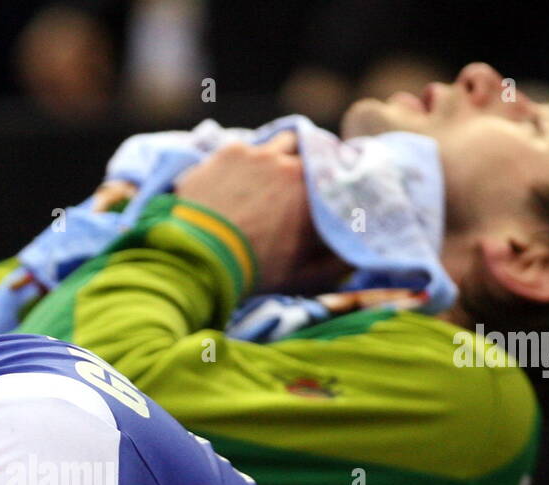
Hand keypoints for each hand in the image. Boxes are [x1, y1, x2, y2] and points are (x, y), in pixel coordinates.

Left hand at [174, 131, 335, 290]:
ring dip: (286, 153)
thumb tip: (350, 253)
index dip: (338, 183)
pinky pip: (248, 148)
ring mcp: (260, 155)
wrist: (197, 256)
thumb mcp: (300, 276)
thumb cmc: (252, 270)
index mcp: (315, 197)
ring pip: (285, 143)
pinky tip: (239, 177)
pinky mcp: (230, 152)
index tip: (334, 191)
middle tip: (303, 182)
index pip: (340, 180)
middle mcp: (292, 168)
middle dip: (314, 164)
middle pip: (315, 154)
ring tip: (275, 171)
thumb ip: (333, 264)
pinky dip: (249, 160)